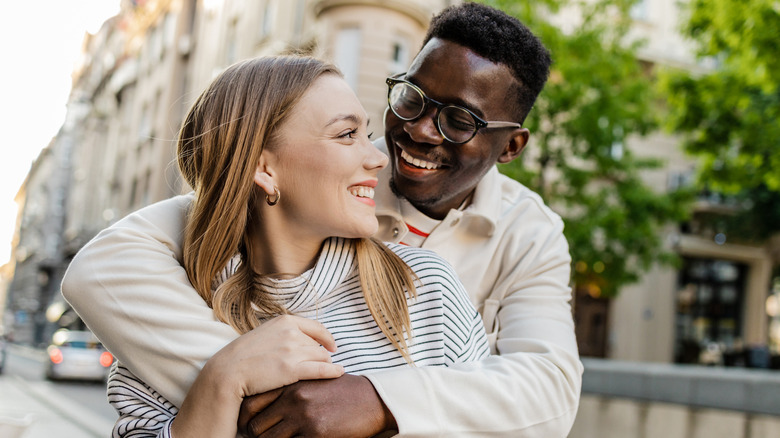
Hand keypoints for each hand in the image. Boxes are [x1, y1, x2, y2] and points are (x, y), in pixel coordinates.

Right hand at [207, 315, 344, 398]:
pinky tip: (340, 373)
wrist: (228, 371)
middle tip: (319, 365)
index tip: (332, 346)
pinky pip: (322, 369)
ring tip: (325, 372)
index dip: (327, 337)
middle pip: (318, 345)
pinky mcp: (293, 369)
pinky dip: (334, 371)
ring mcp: (293, 351)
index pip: (316, 327)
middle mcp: (292, 333)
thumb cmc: (244, 355)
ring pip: (321, 357)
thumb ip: (285, 333)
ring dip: (324, 364)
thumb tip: (304, 339)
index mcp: (285, 321)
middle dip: (320, 356)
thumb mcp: (265, 333)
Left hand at [237, 374, 396, 437]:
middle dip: (253, 435)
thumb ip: (289, 387)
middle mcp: (293, 398)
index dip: (243, 417)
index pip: (251, 402)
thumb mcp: (312, 380)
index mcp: (290, 382)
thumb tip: (261, 402)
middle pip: (256, 424)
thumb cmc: (339, 391)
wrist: (371, 400)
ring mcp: (304, 416)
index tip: (243, 425)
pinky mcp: (316, 433)